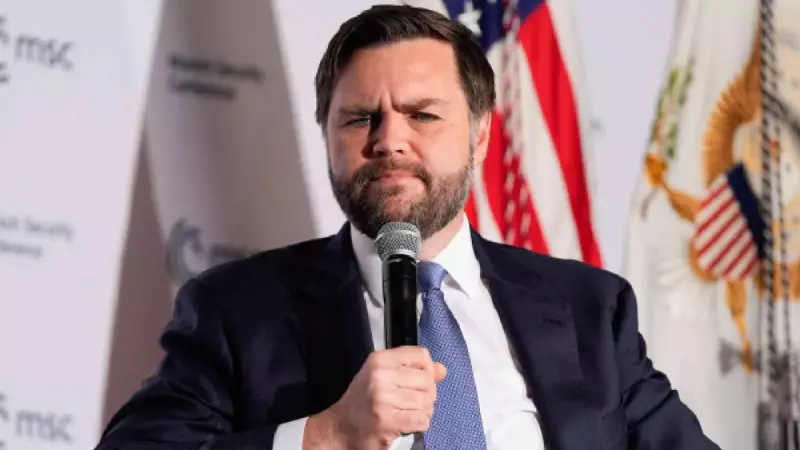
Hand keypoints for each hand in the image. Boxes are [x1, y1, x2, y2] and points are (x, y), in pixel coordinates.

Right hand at [303, 346, 446, 449]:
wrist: (340, 428)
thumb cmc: (363, 400)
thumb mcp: (383, 376)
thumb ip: (413, 369)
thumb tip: (442, 369)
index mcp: (379, 360)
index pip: (421, 355)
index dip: (428, 369)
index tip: (419, 381)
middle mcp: (380, 376)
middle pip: (427, 380)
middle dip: (427, 395)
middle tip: (413, 403)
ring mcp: (382, 399)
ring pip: (426, 402)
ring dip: (423, 412)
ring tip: (409, 413)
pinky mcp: (386, 421)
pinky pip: (421, 420)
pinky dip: (419, 424)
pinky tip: (407, 424)